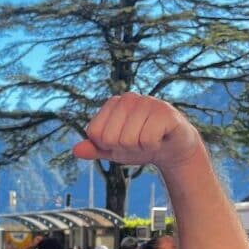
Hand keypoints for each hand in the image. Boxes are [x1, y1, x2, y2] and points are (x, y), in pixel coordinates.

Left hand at [73, 93, 200, 171]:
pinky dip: (153, 146)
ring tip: (149, 140)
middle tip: (137, 142)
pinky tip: (161, 138)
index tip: (121, 142)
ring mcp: (147, 102)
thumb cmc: (140, 146)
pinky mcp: (165, 111)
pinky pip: (147, 140)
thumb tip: (75, 150)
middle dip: (124, 148)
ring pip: (128, 140)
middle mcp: (128, 98)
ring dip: (139, 148)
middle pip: (110, 138)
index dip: (107, 146)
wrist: (172, 148)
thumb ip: (95, 149)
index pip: (95, 134)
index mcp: (112, 104)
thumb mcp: (113, 150)